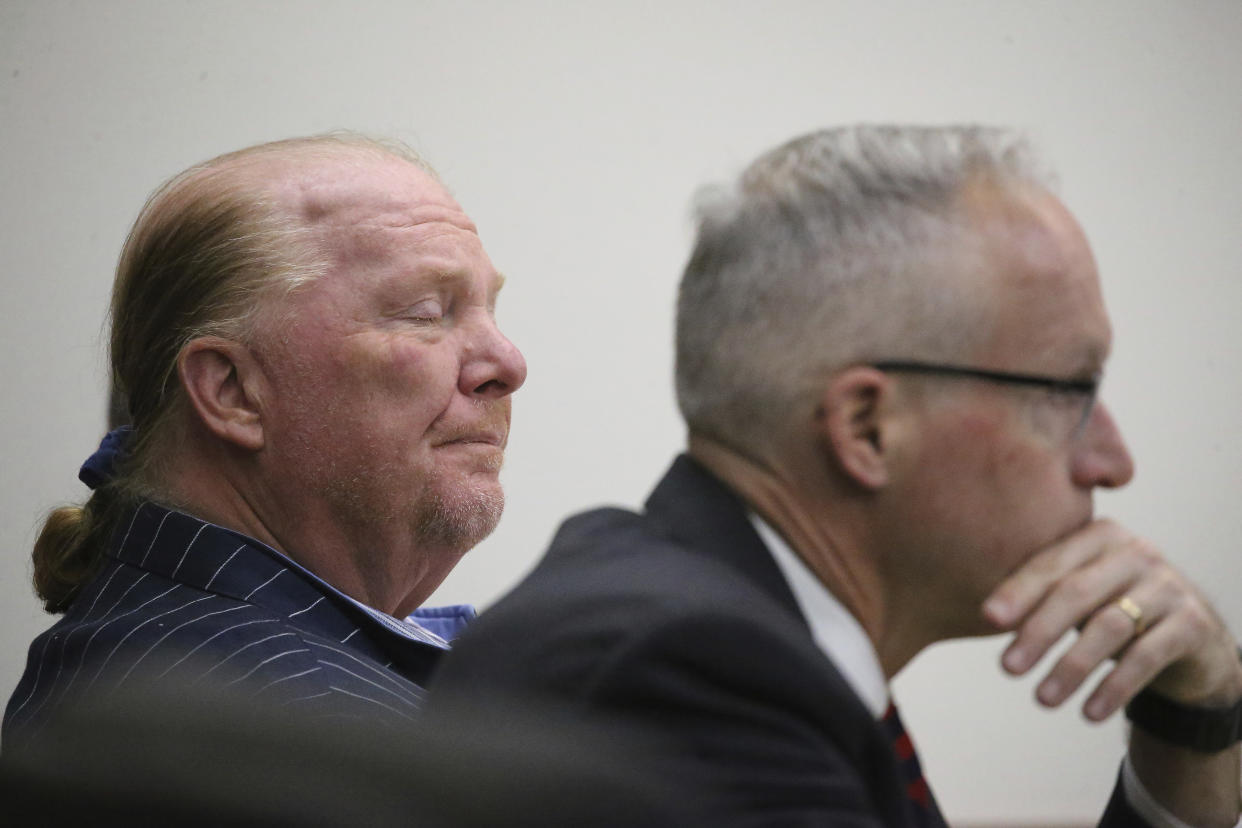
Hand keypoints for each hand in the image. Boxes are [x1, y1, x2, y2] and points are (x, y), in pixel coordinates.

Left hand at [981, 518, 1241, 719]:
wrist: (1191, 637)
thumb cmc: (1115, 608)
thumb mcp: (1082, 594)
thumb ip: (1043, 591)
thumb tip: (984, 616)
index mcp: (1099, 535)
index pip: (1051, 563)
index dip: (1018, 591)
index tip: (988, 619)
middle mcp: (1136, 552)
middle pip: (1076, 592)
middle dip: (1039, 632)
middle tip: (1007, 668)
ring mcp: (1168, 586)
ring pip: (1109, 627)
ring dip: (1071, 667)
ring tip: (1042, 700)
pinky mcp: (1193, 623)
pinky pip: (1146, 657)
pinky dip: (1113, 687)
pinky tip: (1088, 713)